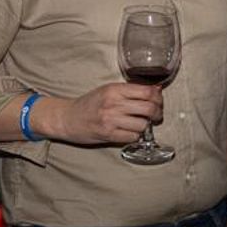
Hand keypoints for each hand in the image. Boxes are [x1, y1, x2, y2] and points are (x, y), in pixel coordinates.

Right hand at [32, 83, 161, 144]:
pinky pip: (133, 137)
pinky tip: (129, 132)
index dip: (158, 98)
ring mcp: (110, 120)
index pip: (148, 91)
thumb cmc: (89, 104)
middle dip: (157, 114)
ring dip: (145, 126)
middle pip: (149, 108)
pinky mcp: (108, 134)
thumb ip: (130, 90)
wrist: (67, 118)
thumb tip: (157, 89)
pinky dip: (134, 136)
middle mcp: (113, 103)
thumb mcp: (108, 90)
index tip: (159, 102)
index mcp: (114, 89)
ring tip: (138, 124)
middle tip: (156, 116)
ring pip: (143, 125)